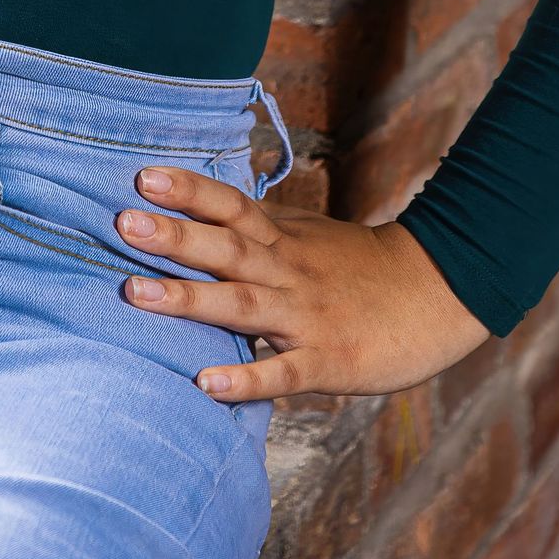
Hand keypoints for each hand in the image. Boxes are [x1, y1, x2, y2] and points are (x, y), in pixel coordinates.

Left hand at [115, 167, 490, 400]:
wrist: (436, 294)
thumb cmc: (359, 266)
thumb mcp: (307, 233)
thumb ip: (256, 225)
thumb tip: (200, 205)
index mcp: (282, 238)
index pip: (230, 204)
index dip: (189, 190)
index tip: (143, 175)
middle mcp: (287, 270)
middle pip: (226, 247)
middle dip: (173, 236)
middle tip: (122, 221)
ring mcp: (306, 315)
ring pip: (241, 303)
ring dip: (188, 299)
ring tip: (136, 293)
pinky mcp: (328, 361)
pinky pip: (281, 372)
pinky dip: (245, 378)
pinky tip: (206, 384)